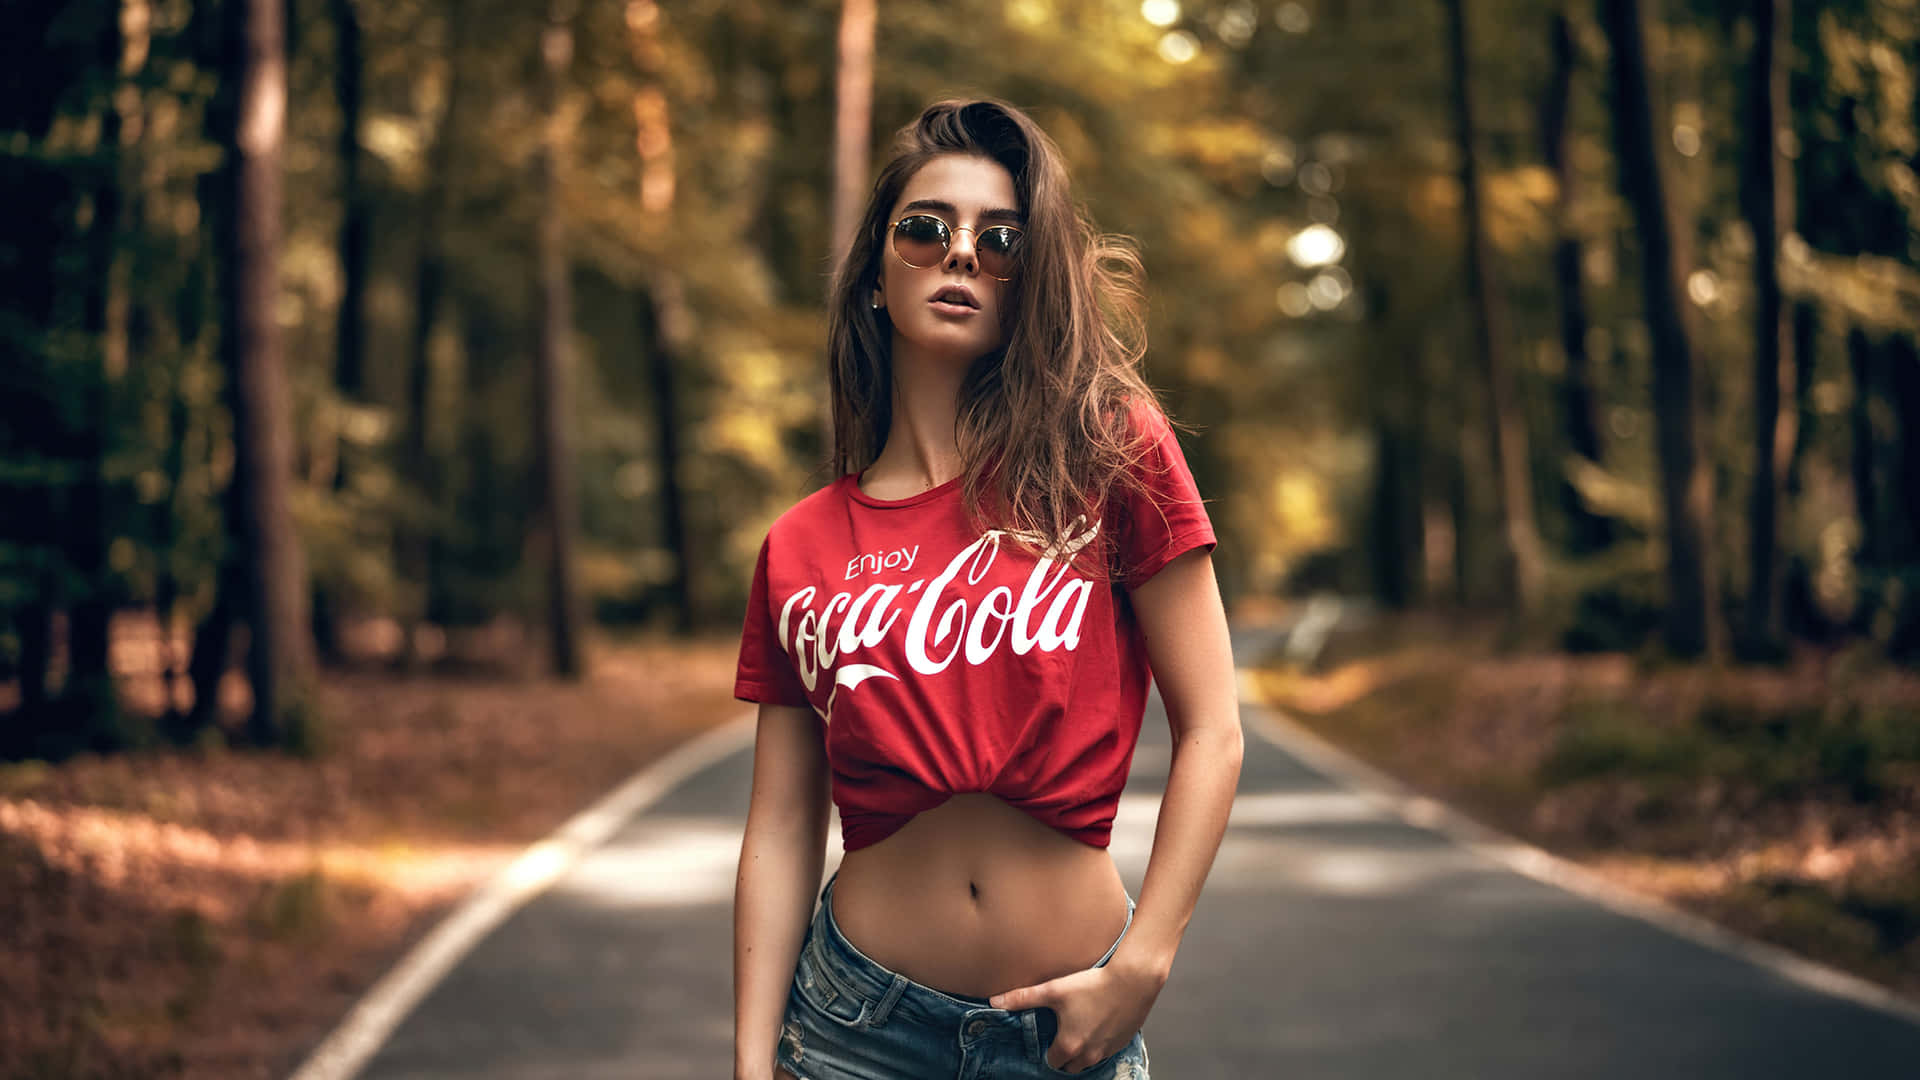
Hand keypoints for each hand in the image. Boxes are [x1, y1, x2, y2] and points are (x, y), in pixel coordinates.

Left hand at [989, 957, 1163, 1073]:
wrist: (1133, 980)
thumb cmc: (1092, 984)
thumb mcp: (1054, 989)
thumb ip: (1023, 998)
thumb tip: (995, 1002)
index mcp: (1069, 1045)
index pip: (1052, 1061)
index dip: (1048, 1049)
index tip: (1049, 1034)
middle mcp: (1089, 1055)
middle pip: (1070, 1066)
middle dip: (1065, 1054)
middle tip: (1062, 1032)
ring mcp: (1107, 1052)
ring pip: (1089, 1061)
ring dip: (1082, 1050)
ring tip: (1079, 1027)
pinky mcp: (1122, 1044)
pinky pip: (1106, 1053)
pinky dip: (1099, 1044)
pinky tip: (1098, 1023)